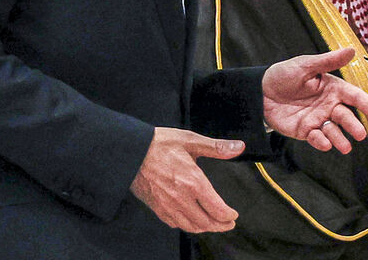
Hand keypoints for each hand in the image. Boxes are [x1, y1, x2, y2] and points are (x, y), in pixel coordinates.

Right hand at [129, 127, 244, 232]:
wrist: (130, 152)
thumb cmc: (158, 144)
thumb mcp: (190, 140)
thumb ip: (216, 147)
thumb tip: (237, 147)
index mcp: (193, 182)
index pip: (217, 209)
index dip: (228, 215)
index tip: (233, 214)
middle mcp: (181, 199)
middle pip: (205, 222)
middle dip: (220, 225)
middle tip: (228, 223)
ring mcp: (167, 206)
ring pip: (190, 226)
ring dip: (204, 227)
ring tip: (212, 224)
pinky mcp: (157, 208)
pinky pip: (175, 223)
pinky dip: (187, 225)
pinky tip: (190, 219)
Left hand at [262, 48, 367, 152]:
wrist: (260, 91)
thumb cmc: (284, 75)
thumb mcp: (306, 65)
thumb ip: (328, 61)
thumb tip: (351, 50)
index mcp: (333, 88)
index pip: (354, 97)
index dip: (367, 106)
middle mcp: (329, 106)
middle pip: (346, 117)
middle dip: (354, 126)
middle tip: (360, 134)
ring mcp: (318, 120)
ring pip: (334, 131)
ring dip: (340, 139)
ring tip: (345, 147)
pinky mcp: (305, 131)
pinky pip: (316, 138)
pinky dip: (322, 142)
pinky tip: (325, 144)